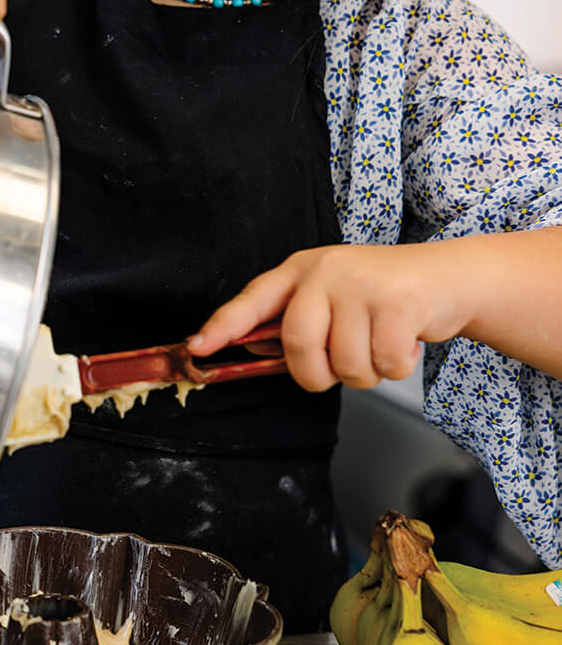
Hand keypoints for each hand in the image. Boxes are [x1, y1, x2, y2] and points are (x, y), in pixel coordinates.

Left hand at [188, 243, 478, 391]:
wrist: (447, 277)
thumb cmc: (383, 296)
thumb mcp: (333, 299)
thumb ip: (296, 323)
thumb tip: (254, 354)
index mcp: (302, 270)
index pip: (253, 300)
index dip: (223, 326)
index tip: (197, 348)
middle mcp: (326, 271)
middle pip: (299, 345)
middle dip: (318, 374)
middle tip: (340, 366)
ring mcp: (361, 284)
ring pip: (345, 364)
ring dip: (366, 373)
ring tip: (379, 343)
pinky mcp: (398, 302)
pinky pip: (383, 364)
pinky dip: (396, 367)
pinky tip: (404, 342)